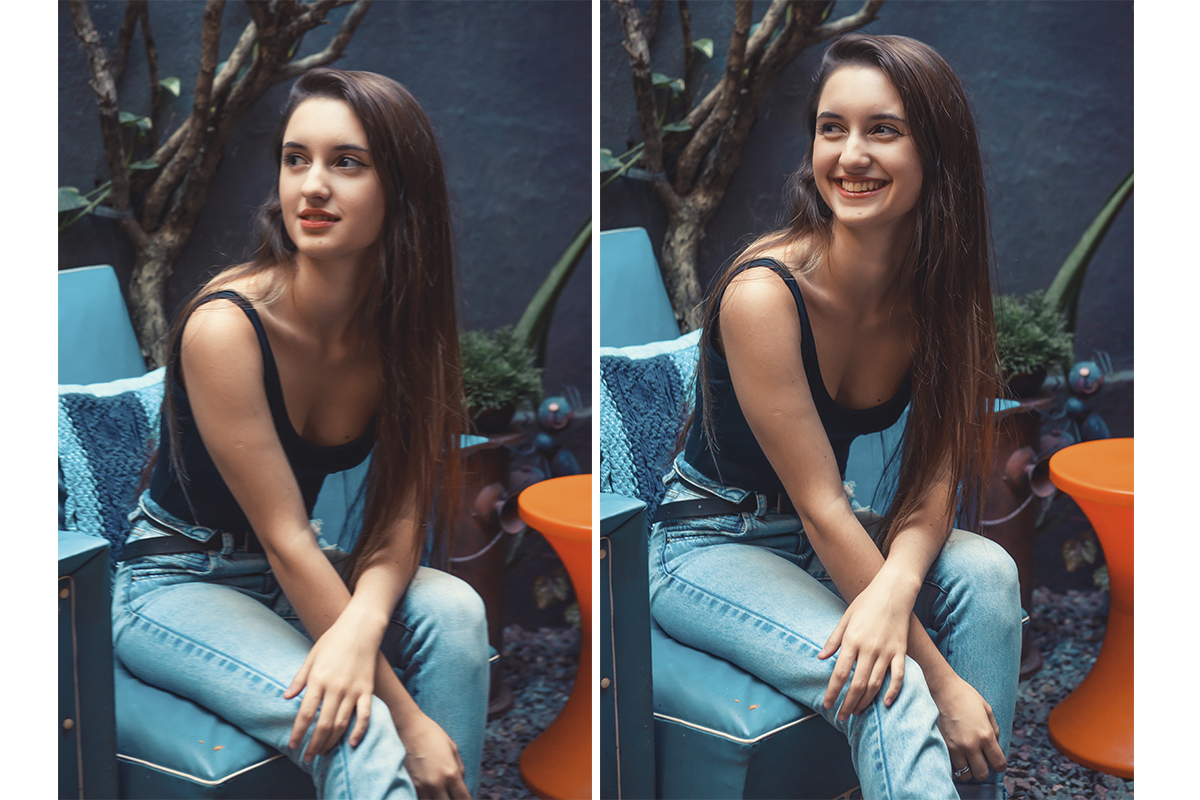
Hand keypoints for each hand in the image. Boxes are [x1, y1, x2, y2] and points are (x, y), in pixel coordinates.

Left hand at [284, 613, 379, 761]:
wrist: (360, 628)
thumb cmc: (333, 640)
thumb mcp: (311, 657)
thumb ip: (299, 679)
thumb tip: (285, 698)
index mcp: (318, 680)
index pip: (306, 714)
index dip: (298, 733)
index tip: (293, 745)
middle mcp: (335, 688)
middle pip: (323, 724)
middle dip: (314, 744)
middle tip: (308, 757)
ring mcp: (353, 690)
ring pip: (341, 723)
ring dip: (331, 741)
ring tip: (324, 752)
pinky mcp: (367, 690)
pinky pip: (364, 715)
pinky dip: (359, 731)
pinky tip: (352, 743)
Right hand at [396, 711, 469, 798]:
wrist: (409, 728)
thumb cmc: (433, 735)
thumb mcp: (453, 750)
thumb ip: (459, 770)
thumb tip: (461, 784)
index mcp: (451, 773)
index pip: (463, 799)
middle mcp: (436, 784)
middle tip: (454, 796)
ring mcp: (422, 787)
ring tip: (442, 795)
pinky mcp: (410, 786)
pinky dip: (428, 798)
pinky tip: (431, 794)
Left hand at [818, 570, 911, 720]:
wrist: (894, 591)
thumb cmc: (866, 602)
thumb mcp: (845, 618)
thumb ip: (833, 640)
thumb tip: (820, 658)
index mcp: (852, 640)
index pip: (840, 673)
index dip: (833, 692)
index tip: (827, 704)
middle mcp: (869, 648)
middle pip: (857, 684)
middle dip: (848, 703)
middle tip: (842, 717)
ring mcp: (887, 651)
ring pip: (876, 684)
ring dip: (866, 701)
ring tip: (858, 713)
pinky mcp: (901, 651)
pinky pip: (899, 675)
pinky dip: (894, 691)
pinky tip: (887, 703)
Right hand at [932, 673, 1006, 780]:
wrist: (943, 689)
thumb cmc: (967, 697)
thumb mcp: (987, 710)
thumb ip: (994, 731)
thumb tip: (995, 746)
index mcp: (985, 736)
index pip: (999, 764)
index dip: (1000, 765)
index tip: (996, 761)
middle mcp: (971, 745)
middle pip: (982, 774)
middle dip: (984, 769)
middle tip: (981, 760)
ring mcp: (954, 747)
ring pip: (965, 774)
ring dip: (968, 769)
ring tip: (967, 758)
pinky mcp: (942, 745)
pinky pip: (950, 767)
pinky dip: (955, 767)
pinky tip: (956, 757)